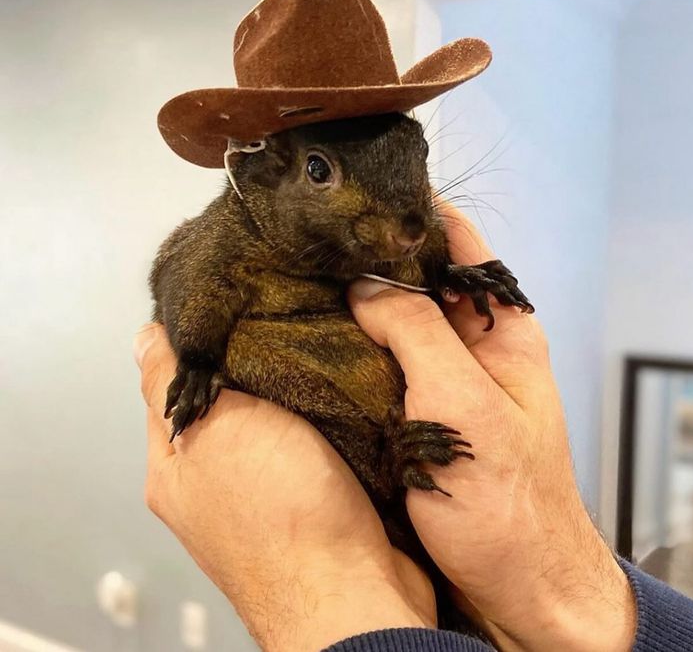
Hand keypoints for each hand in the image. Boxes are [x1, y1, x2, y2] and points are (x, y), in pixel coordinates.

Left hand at [135, 324, 433, 651]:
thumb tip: (144, 338)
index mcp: (174, 467)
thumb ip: (175, 383)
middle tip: (281, 316)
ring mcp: (264, 490)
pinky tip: (339, 388)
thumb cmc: (279, 516)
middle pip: (224, 397)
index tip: (229, 299)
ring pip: (271, 416)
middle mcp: (213, 480)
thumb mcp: (215, 430)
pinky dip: (321, 413)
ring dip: (291, 385)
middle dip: (249, 359)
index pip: (170, 381)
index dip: (196, 336)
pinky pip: (311, 438)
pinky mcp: (310, 495)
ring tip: (314, 342)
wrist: (351, 590)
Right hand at [347, 207, 636, 651]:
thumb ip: (416, 332)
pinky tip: (317, 336)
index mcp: (502, 327)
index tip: (358, 194)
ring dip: (358, 301)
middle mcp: (473, 343)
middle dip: (371, 256)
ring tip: (302, 277)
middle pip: (420, 277)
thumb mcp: (462, 403)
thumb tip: (365, 284)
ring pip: (397, 319)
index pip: (458, 242)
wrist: (517, 583)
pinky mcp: (420, 410)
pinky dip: (353, 345)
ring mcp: (444, 377)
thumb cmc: (506, 502)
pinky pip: (383, 361)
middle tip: (312, 238)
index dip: (412, 211)